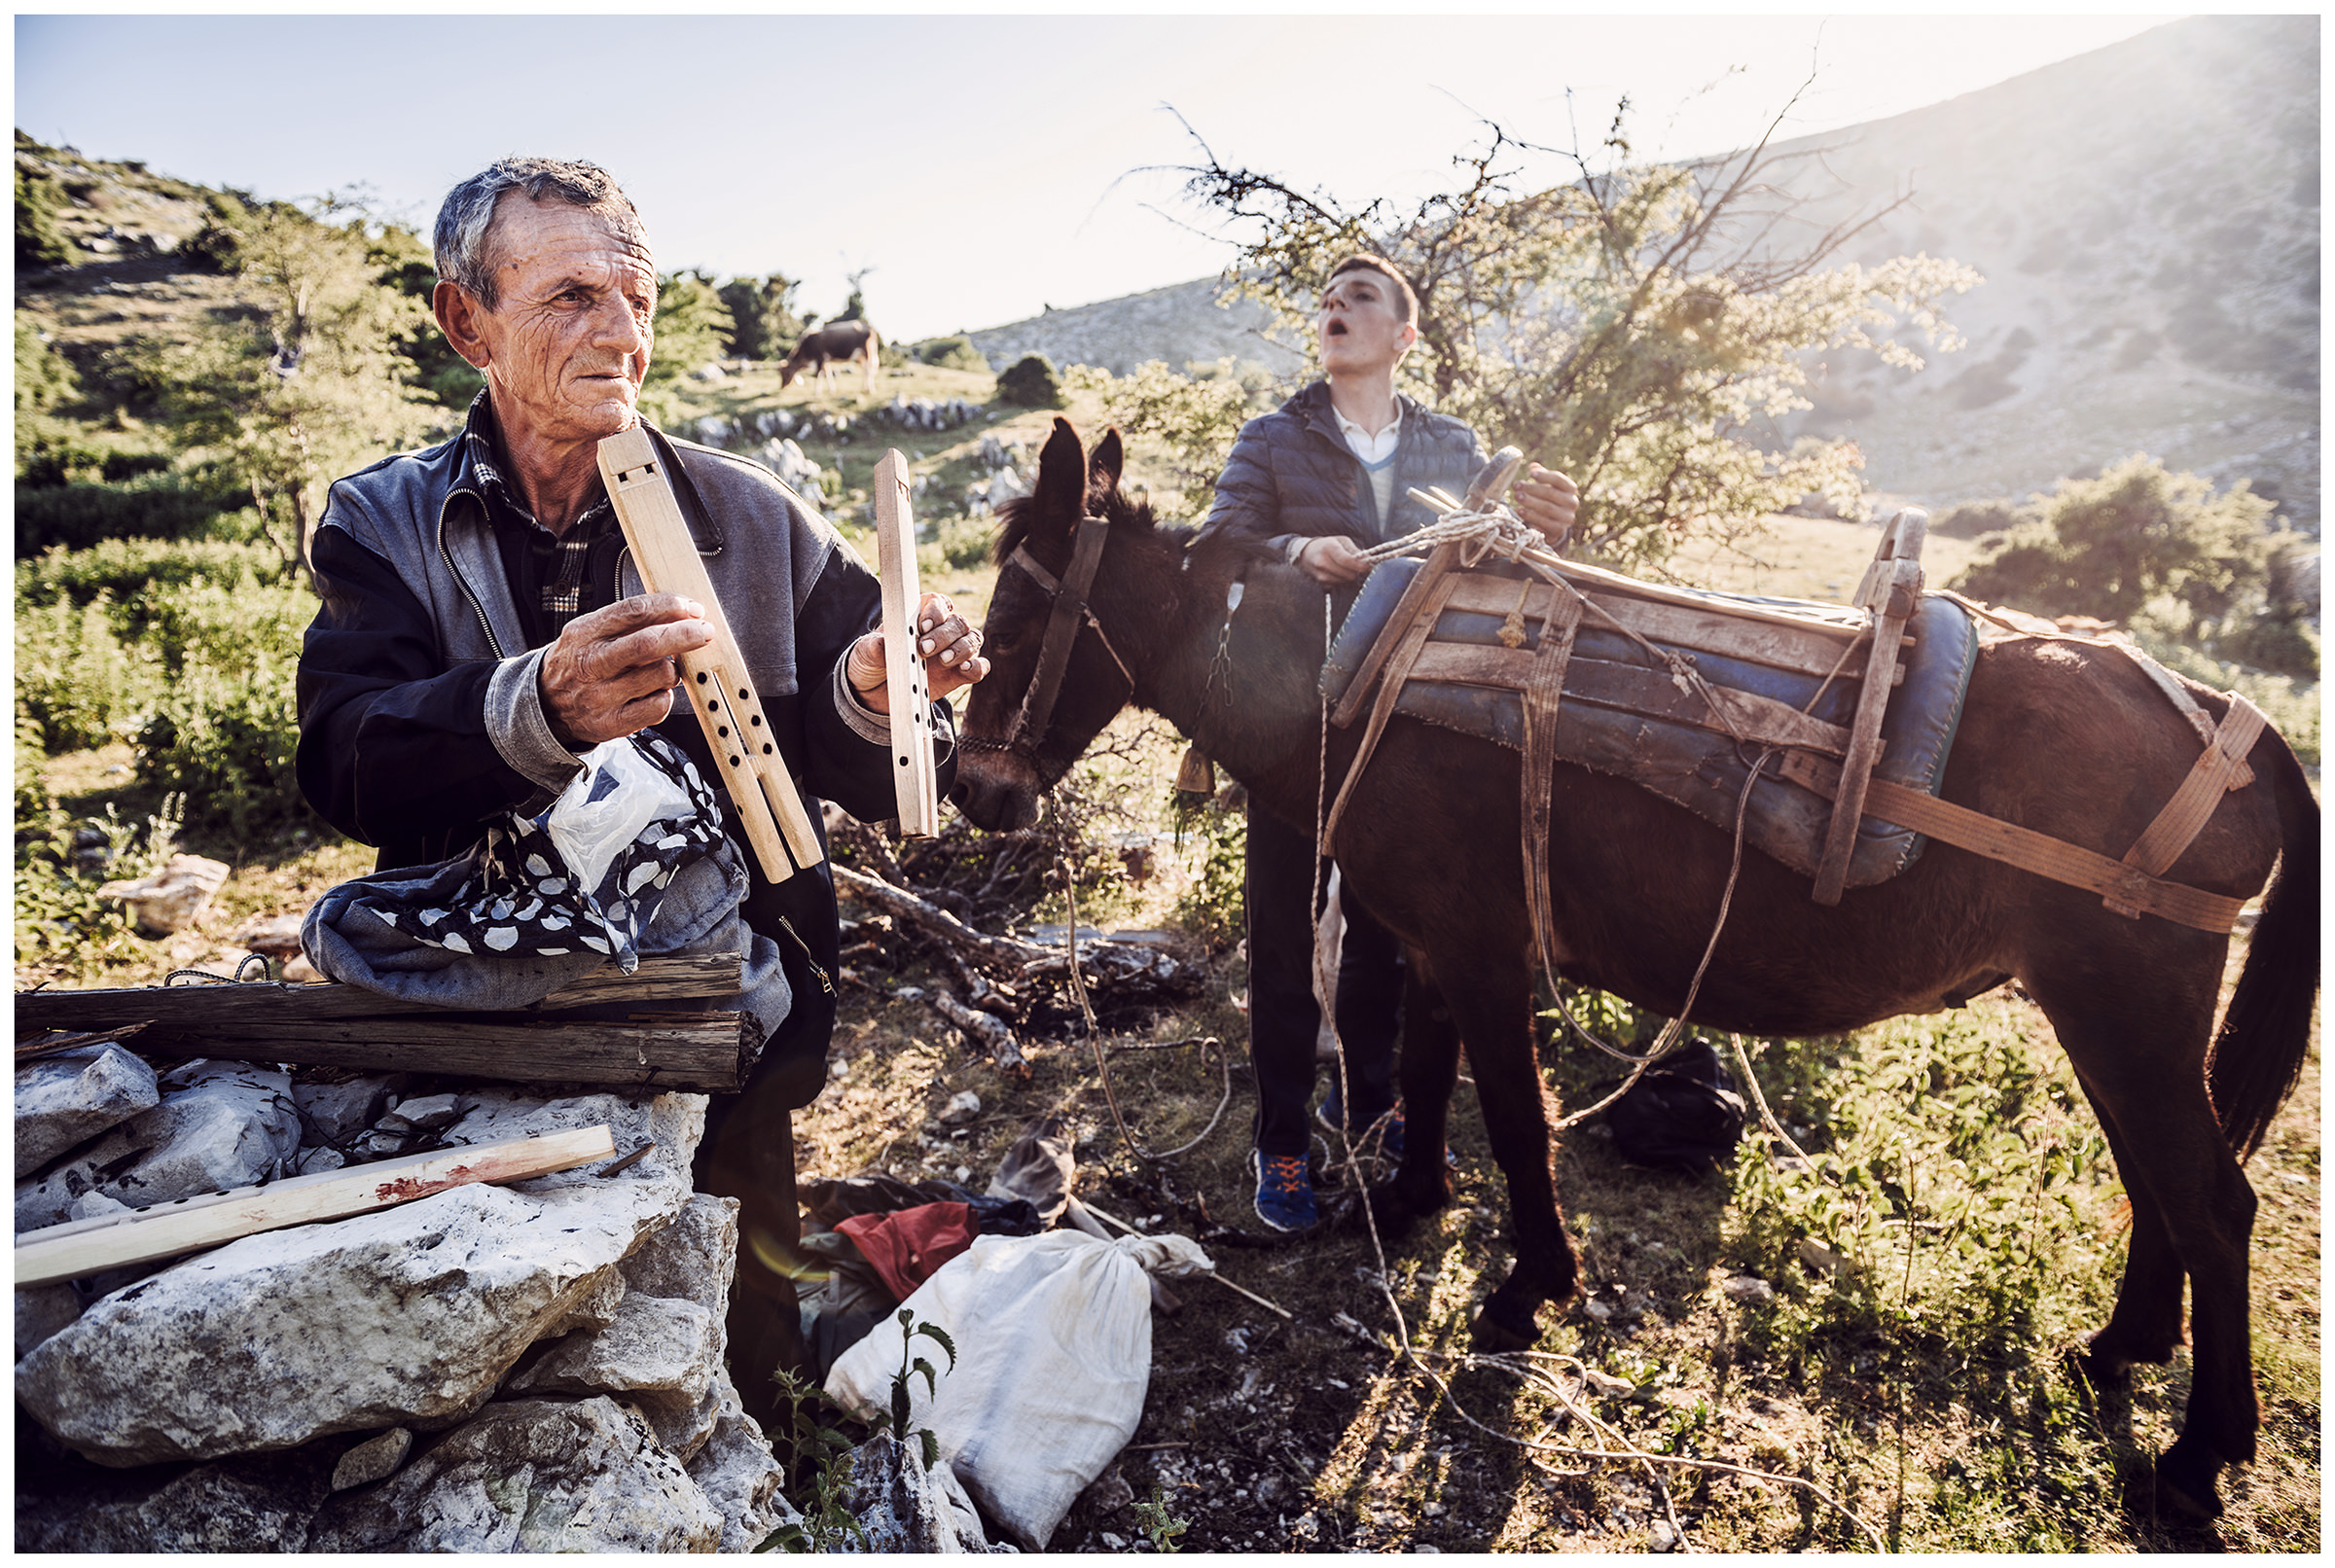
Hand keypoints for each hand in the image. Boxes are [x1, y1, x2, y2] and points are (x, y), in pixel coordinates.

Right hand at [538, 593, 712, 746]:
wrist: (545, 705)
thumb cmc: (578, 662)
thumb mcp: (590, 632)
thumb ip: (627, 622)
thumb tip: (678, 611)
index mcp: (585, 633)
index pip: (634, 611)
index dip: (670, 607)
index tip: (692, 608)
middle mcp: (591, 664)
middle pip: (648, 644)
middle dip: (685, 634)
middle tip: (704, 631)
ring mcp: (600, 696)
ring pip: (660, 675)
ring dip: (674, 669)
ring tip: (665, 669)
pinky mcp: (612, 724)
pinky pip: (658, 706)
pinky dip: (665, 696)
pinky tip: (654, 692)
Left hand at [847, 591, 990, 713]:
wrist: (875, 693)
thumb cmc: (872, 663)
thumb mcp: (865, 653)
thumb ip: (873, 648)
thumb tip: (881, 644)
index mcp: (920, 615)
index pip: (938, 603)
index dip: (935, 611)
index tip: (923, 625)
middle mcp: (941, 630)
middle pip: (958, 622)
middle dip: (945, 634)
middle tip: (925, 650)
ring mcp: (953, 651)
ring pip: (973, 640)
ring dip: (962, 648)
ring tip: (944, 661)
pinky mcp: (959, 674)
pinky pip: (979, 666)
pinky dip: (977, 666)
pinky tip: (965, 669)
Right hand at [1295, 534, 1372, 584]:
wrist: (1306, 554)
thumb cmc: (1327, 545)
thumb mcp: (1341, 541)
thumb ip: (1355, 550)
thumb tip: (1369, 560)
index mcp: (1329, 547)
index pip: (1347, 560)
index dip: (1360, 565)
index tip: (1369, 566)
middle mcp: (1323, 562)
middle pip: (1348, 574)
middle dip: (1357, 571)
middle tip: (1358, 566)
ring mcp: (1321, 574)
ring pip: (1345, 581)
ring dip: (1350, 575)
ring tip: (1347, 568)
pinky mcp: (1321, 583)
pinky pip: (1339, 585)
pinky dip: (1343, 580)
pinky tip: (1339, 572)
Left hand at [1512, 463, 1580, 548]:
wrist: (1554, 524)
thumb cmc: (1549, 500)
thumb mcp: (1547, 486)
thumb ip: (1541, 475)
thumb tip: (1533, 466)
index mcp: (1571, 489)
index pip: (1559, 479)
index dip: (1544, 476)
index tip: (1530, 474)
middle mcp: (1572, 502)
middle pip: (1551, 493)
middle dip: (1531, 489)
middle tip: (1516, 485)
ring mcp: (1566, 517)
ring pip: (1547, 508)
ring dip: (1530, 502)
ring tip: (1517, 496)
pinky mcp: (1559, 530)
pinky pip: (1544, 522)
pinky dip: (1531, 517)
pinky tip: (1520, 511)